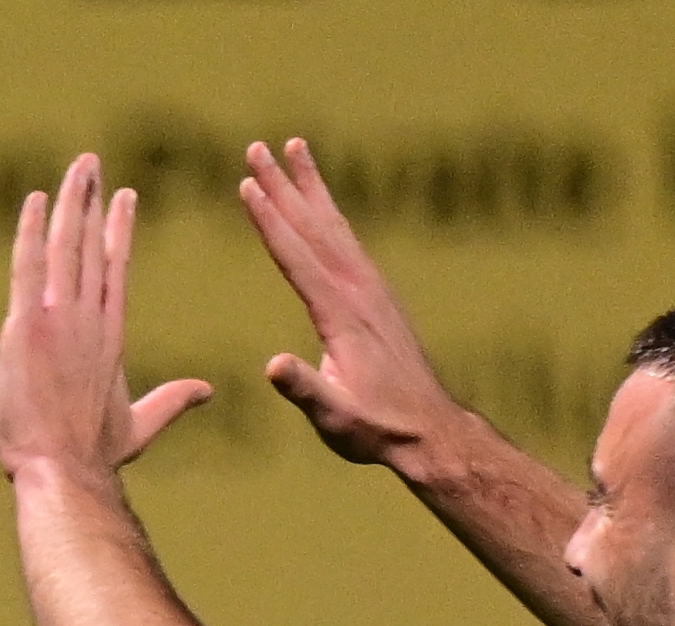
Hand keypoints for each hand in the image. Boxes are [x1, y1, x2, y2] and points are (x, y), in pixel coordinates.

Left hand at [0, 157, 211, 489]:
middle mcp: (91, 318)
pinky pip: (28, 266)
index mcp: (112, 335)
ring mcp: (59, 319)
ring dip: (71, 201)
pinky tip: (35, 200)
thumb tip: (207, 391)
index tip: (122, 197)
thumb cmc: (95, 457)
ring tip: (75, 167)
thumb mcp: (139, 426)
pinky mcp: (27, 327)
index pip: (116, 269)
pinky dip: (31, 231)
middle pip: (93, 245)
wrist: (65, 470)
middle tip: (90, 163)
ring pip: (66, 245)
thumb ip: (172, 401)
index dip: (118, 230)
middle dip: (92, 201)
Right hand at [239, 136, 452, 470]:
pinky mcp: (377, 293)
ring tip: (293, 148)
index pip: (296, 256)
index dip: (269, 220)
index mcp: (340, 313)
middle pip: (312, 225)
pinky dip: (329, 212)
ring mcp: (370, 287)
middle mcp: (357, 289)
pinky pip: (347, 239)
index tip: (246, 185)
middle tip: (256, 148)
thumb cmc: (376, 427)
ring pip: (333, 223)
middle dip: (282, 185)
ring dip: (309, 186)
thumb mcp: (335, 417)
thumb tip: (273, 365)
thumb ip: (305, 388)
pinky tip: (320, 204)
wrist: (428, 427)